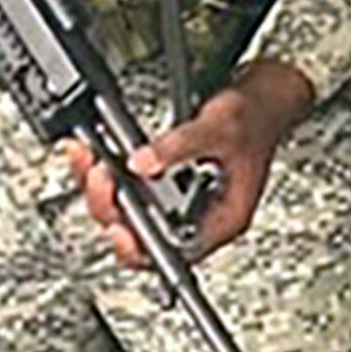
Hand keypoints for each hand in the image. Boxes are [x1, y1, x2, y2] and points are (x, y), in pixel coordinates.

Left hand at [67, 61, 315, 266]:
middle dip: (112, 206)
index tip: (119, 228)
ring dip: (102, 190)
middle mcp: (197, 217)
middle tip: (101, 176)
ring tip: (90, 160)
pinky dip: (106, 175)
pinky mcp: (162, 186)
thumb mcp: (220, 128)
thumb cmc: (254, 119)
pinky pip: (126, 191)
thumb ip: (181, 146)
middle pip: (142, 234)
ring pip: (127, 214)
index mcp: (221, 218)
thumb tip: (141, 161)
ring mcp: (177, 203)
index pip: (176, 251)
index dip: (142, 247)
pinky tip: (93, 155)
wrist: (261, 100)